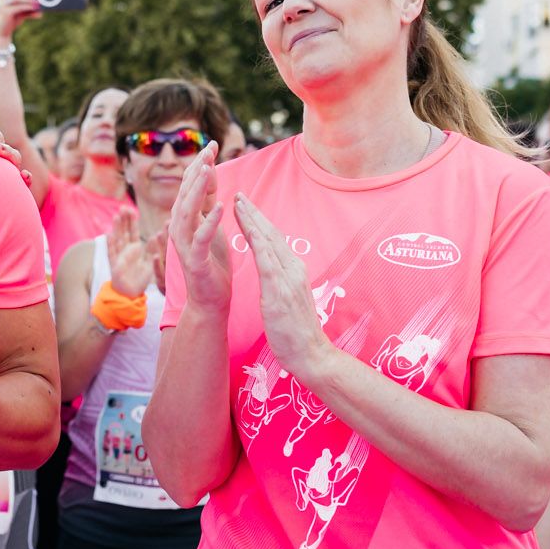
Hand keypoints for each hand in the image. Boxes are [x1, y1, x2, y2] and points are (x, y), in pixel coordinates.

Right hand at [0, 0, 40, 44]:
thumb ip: (31, 10)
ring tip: (37, 3)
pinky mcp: (4, 13)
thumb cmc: (12, 19)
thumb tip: (41, 11)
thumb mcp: (23, 13)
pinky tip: (34, 9)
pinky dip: (26, 7)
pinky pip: (16, 7)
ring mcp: (2, 5)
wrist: (2, 33)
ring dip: (28, 0)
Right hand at [105, 209, 156, 298]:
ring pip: (117, 239)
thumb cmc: (140, 279)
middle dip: (124, 220)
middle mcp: (125, 250)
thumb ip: (151, 250)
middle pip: (124, 232)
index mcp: (134, 249)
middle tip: (123, 207)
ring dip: (117, 228)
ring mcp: (119, 256)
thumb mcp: (149, 263)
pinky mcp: (115, 264)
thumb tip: (155, 236)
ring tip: (116, 216)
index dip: (132, 221)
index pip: (133, 231)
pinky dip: (110, 244)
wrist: (130, 294)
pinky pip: (112, 253)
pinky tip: (108, 234)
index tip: (132, 209)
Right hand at [168, 144, 228, 310]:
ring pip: (186, 211)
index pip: (191, 186)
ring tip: (208, 169)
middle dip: (196, 169)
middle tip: (208, 148)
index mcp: (185, 220)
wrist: (209, 301)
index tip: (212, 143)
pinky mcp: (194, 260)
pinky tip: (222, 206)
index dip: (200, 164)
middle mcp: (179, 229)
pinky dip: (210, 220)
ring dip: (197, 189)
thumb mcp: (211, 227)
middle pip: (185, 193)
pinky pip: (201, 237)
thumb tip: (209, 175)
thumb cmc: (211, 264)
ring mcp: (184, 244)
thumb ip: (208, 203)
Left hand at [234, 193, 327, 378]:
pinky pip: (267, 261)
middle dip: (254, 212)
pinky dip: (257, 242)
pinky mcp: (280, 291)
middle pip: (271, 234)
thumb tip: (273, 273)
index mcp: (294, 271)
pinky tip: (247, 229)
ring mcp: (288, 279)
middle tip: (239, 194)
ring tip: (238, 202)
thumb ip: (282, 282)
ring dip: (253, 220)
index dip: (259, 221)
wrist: (311, 354)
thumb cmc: (297, 332)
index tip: (245, 206)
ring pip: (269, 241)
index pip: (274, 240)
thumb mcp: (288, 300)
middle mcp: (293, 269)